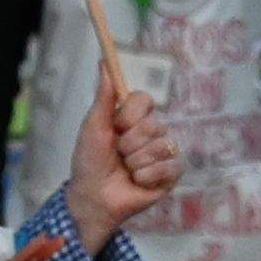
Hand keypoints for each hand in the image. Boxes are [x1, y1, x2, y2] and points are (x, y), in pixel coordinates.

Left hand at [64, 73, 180, 249]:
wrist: (92, 197)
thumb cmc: (89, 162)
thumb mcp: (93, 127)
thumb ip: (104, 96)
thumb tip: (104, 63)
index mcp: (133, 118)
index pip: (145, 99)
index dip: (130, 114)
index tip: (116, 127)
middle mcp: (152, 132)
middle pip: (154, 124)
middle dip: (129, 143)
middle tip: (118, 154)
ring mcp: (164, 152)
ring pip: (162, 146)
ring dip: (136, 161)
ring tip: (126, 170)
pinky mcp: (171, 173)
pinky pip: (170, 166)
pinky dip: (148, 175)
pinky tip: (138, 181)